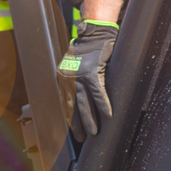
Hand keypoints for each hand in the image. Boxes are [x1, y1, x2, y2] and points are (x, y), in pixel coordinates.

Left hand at [59, 21, 117, 137]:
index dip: (69, 117)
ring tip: (94, 133)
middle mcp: (68, 78)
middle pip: (72, 107)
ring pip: (84, 104)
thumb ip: (74, 78)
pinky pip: (98, 94)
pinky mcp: (93, 73)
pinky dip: (103, 105)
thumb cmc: (88, 47)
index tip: (72, 129)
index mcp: (62, 77)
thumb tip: (79, 93)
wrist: (95, 32)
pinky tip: (108, 116)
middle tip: (81, 138)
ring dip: (89, 120)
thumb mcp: (74, 63)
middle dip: (77, 124)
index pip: (64, 103)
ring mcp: (80, 76)